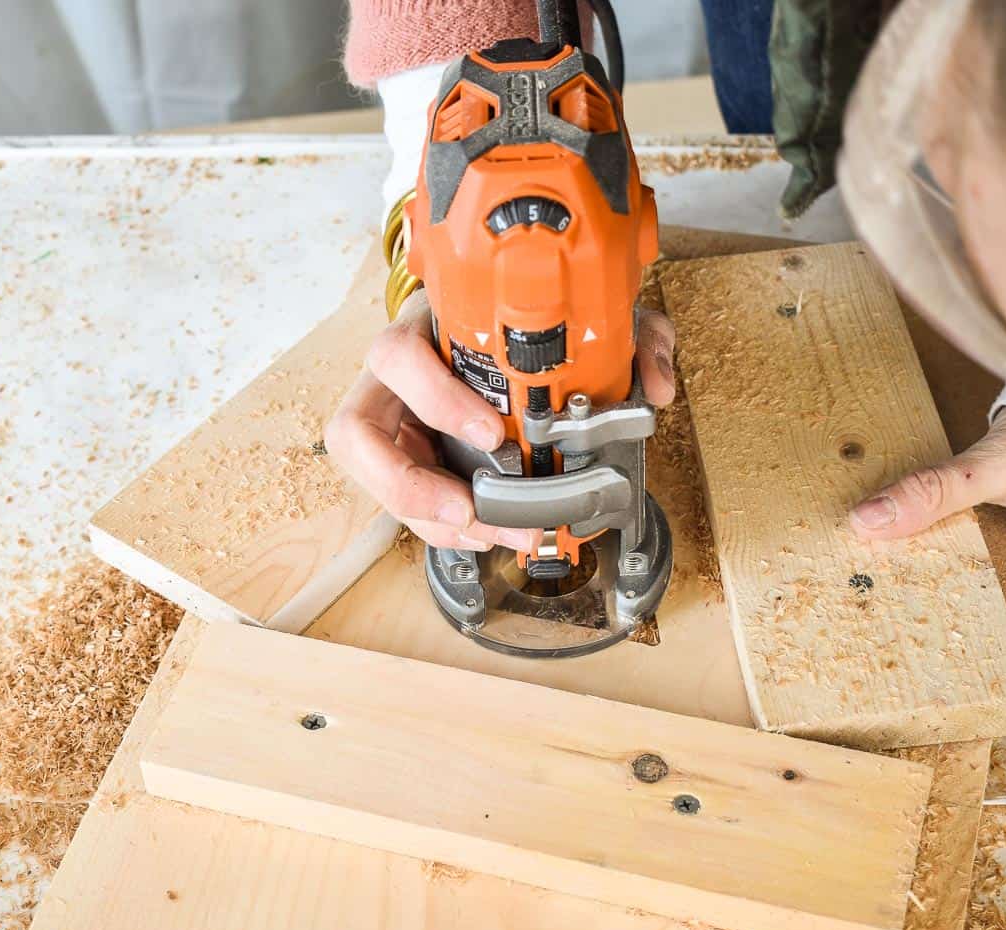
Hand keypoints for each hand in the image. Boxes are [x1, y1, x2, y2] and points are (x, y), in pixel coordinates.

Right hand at [325, 290, 678, 550]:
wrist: (488, 336)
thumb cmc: (517, 328)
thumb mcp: (574, 319)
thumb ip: (624, 337)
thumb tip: (652, 386)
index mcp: (421, 333)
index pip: (397, 356)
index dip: (436, 398)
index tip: (491, 433)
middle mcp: (390, 382)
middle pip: (353, 432)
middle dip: (408, 485)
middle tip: (468, 511)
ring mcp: (388, 425)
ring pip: (371, 478)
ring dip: (428, 520)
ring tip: (490, 534)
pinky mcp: (401, 464)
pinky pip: (404, 506)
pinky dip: (443, 530)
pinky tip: (487, 535)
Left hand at [849, 409, 1005, 664]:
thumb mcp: (999, 465)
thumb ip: (934, 493)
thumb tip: (870, 520)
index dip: (980, 660)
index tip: (927, 669)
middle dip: (959, 626)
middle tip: (897, 638)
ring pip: (1001, 593)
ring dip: (959, 594)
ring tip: (900, 610)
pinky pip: (1000, 564)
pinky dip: (967, 565)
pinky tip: (923, 570)